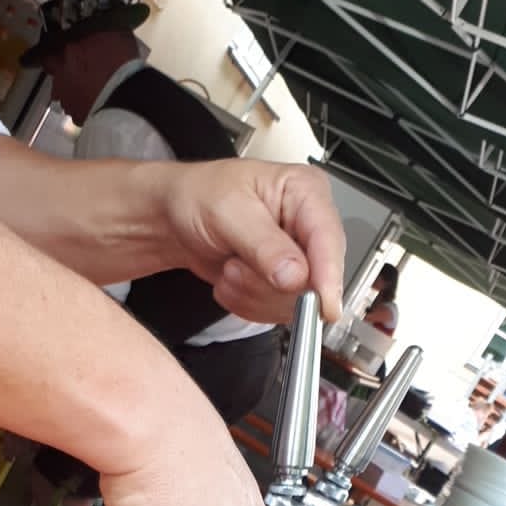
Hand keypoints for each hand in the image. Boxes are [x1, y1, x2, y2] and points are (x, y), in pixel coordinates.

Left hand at [158, 160, 344, 324]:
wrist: (176, 218)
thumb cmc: (199, 197)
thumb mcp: (227, 211)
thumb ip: (264, 245)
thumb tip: (296, 274)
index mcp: (306, 191)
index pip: (329, 239)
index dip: (328, 276)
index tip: (324, 306)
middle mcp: (310, 226)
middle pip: (316, 279)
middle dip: (268, 283)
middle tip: (235, 266)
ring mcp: (301, 259)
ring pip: (295, 302)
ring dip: (253, 294)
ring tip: (231, 267)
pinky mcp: (287, 285)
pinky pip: (277, 313)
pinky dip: (248, 304)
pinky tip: (234, 279)